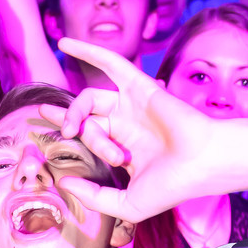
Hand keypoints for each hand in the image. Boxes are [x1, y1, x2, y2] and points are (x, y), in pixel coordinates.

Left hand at [39, 37, 213, 222]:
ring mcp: (132, 104)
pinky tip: (64, 42)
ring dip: (76, 112)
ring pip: (90, 98)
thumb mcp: (125, 204)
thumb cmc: (172, 187)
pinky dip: (88, 51)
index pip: (88, 137)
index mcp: (123, 148)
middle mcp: (126, 124)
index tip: (47, 145)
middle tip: (57, 129)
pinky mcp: (139, 87)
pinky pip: (111, 63)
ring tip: (73, 129)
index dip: (69, 138)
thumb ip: (93, 197)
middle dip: (68, 123)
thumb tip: (62, 184)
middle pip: (85, 117)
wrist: (201, 165)